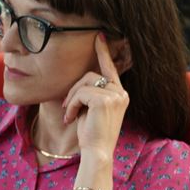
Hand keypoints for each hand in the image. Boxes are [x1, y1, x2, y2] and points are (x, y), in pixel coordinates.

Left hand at [62, 36, 128, 161]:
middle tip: (68, 107)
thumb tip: (80, 82)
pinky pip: (81, 92)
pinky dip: (72, 104)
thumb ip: (91, 94)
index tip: (98, 36)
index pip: (110, 69)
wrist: (97, 153)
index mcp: (120, 95)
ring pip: (85, 83)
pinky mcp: (105, 100)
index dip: (103, 52)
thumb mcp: (91, 110)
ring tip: (70, 114)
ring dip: (72, 98)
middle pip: (91, 75)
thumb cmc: (92, 135)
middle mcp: (121, 93)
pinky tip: (71, 118)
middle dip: (75, 89)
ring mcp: (115, 95)